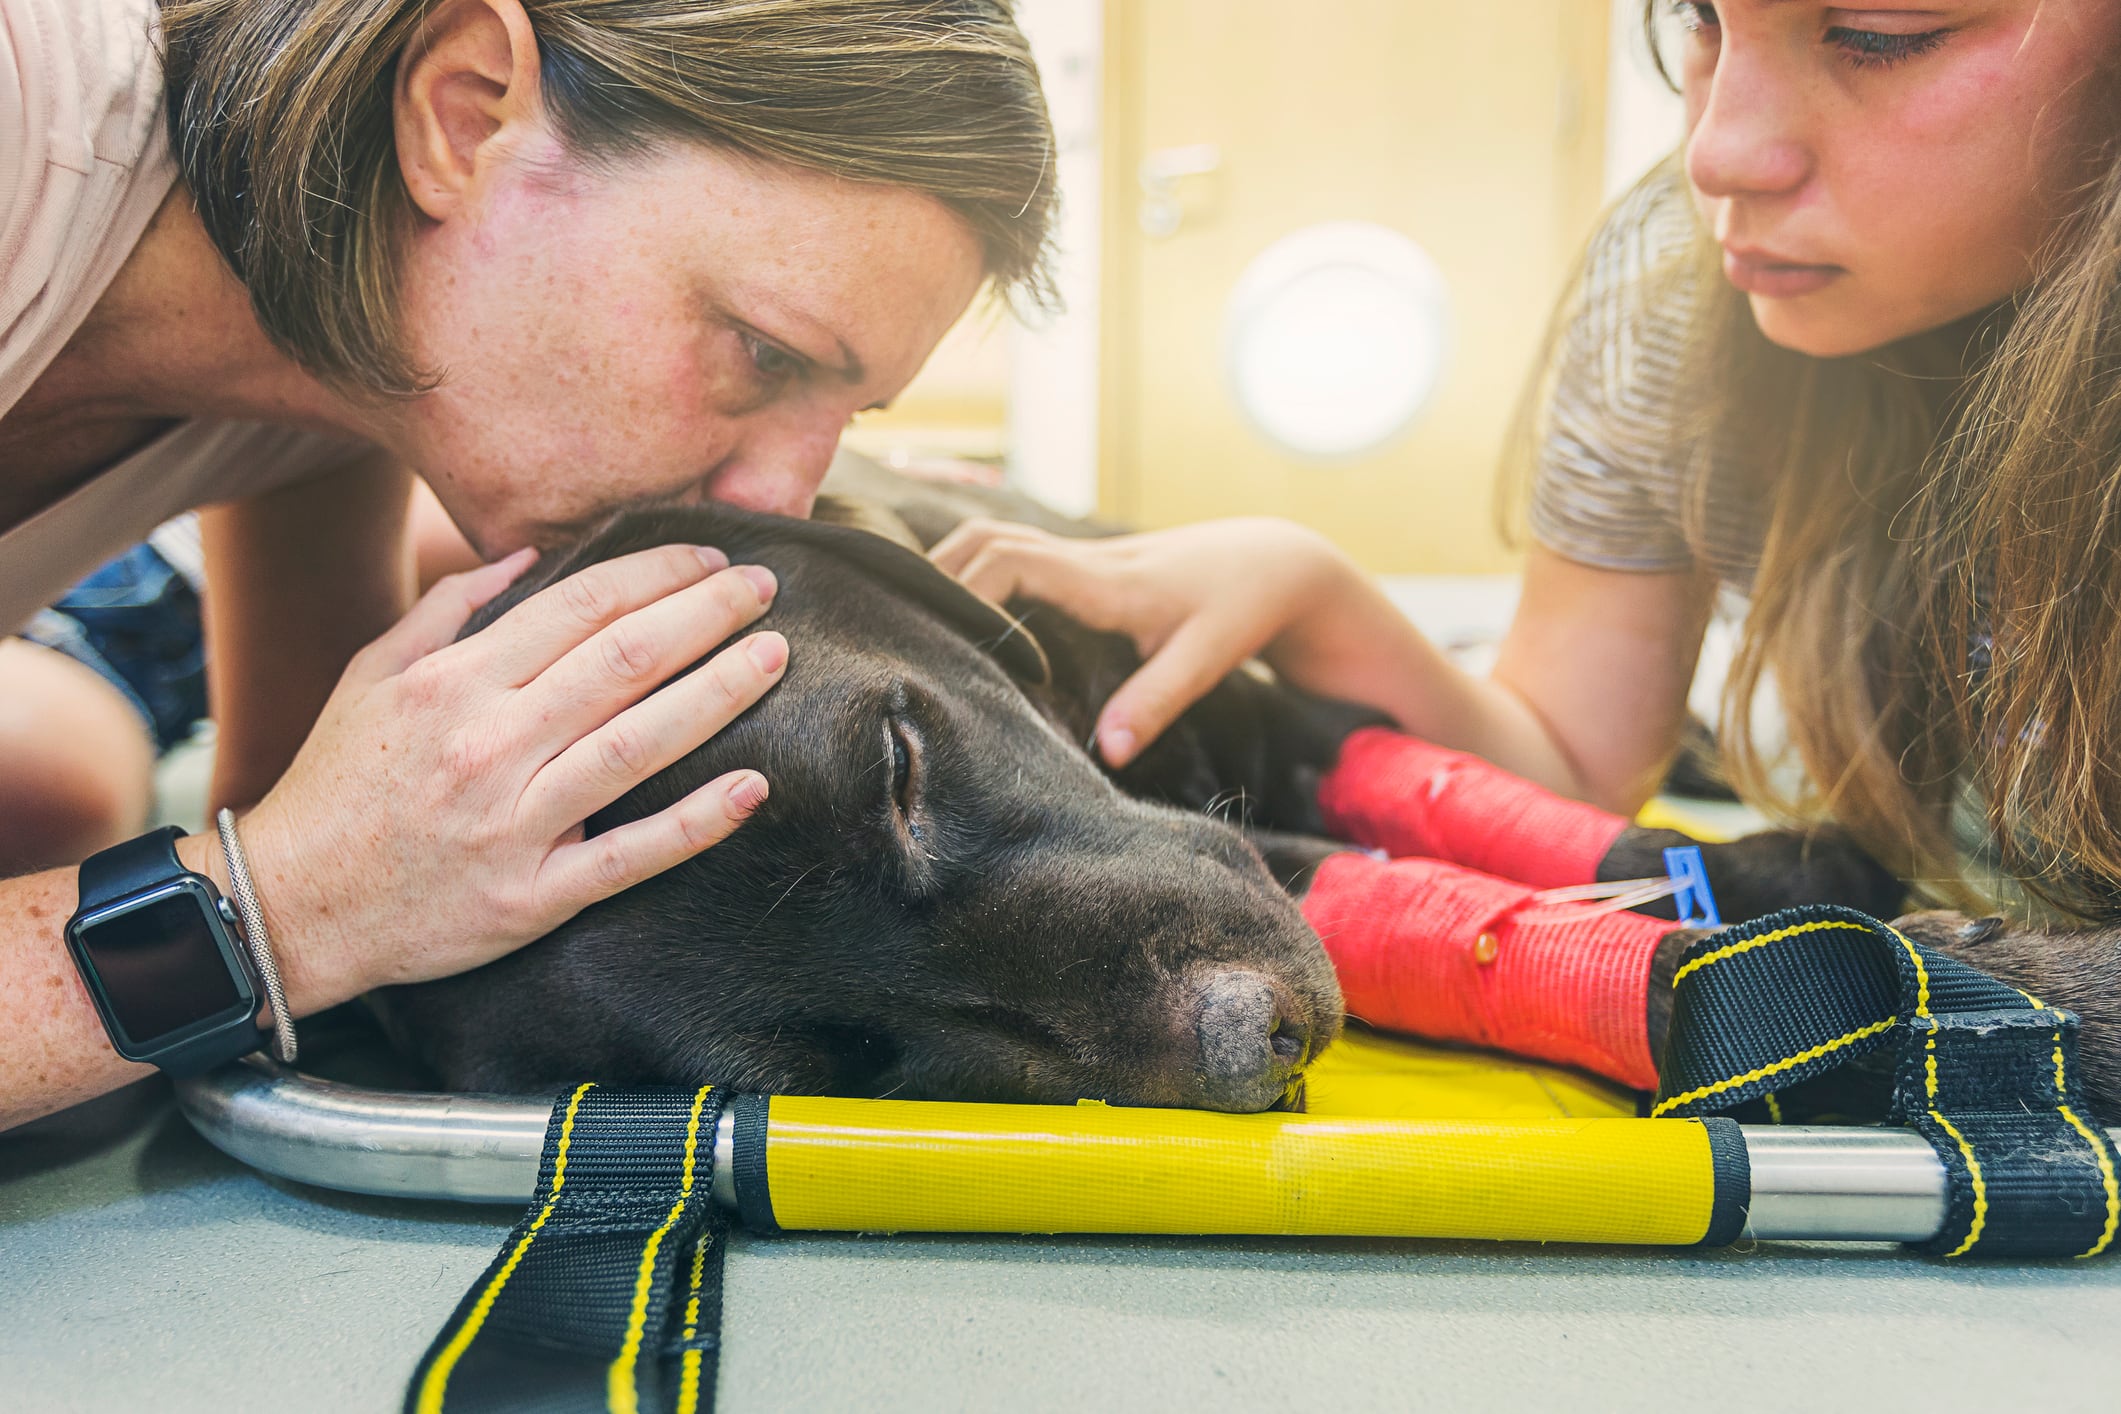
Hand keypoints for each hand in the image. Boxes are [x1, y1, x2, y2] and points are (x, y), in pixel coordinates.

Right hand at [227, 542, 787, 1010]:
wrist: (289, 908)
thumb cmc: (339, 784)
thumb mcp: (372, 676)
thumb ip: (449, 609)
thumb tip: (528, 557)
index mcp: (454, 684)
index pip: (579, 608)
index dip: (655, 575)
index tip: (709, 557)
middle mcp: (489, 746)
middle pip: (623, 662)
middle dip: (704, 615)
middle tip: (764, 587)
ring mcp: (515, 825)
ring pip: (637, 745)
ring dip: (717, 694)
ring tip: (773, 657)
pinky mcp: (533, 897)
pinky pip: (630, 856)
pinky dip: (696, 822)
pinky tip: (752, 787)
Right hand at [929, 516, 1354, 766]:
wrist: (1275, 561)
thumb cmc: (1241, 609)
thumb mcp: (1206, 659)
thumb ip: (1156, 702)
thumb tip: (1106, 751)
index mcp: (1103, 579)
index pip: (1010, 562)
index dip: (964, 592)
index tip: (942, 639)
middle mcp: (1082, 558)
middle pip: (983, 537)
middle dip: (934, 574)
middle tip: (896, 626)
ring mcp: (1080, 556)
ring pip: (993, 537)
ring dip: (950, 568)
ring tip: (912, 620)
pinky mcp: (1083, 566)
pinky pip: (1013, 554)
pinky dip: (975, 571)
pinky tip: (956, 610)